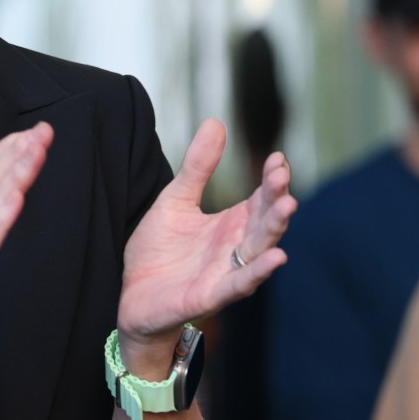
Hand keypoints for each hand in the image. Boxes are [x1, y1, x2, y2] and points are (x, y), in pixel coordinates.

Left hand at [116, 119, 295, 367]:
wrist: (129, 295)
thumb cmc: (158, 251)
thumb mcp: (175, 200)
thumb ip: (198, 167)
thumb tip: (216, 122)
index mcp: (230, 224)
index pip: (259, 199)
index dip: (270, 180)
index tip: (278, 158)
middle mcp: (234, 248)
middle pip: (264, 223)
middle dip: (276, 200)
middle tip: (283, 176)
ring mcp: (224, 274)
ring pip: (258, 251)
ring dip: (274, 230)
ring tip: (289, 206)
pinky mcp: (209, 297)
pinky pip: (238, 284)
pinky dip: (257, 273)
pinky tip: (276, 258)